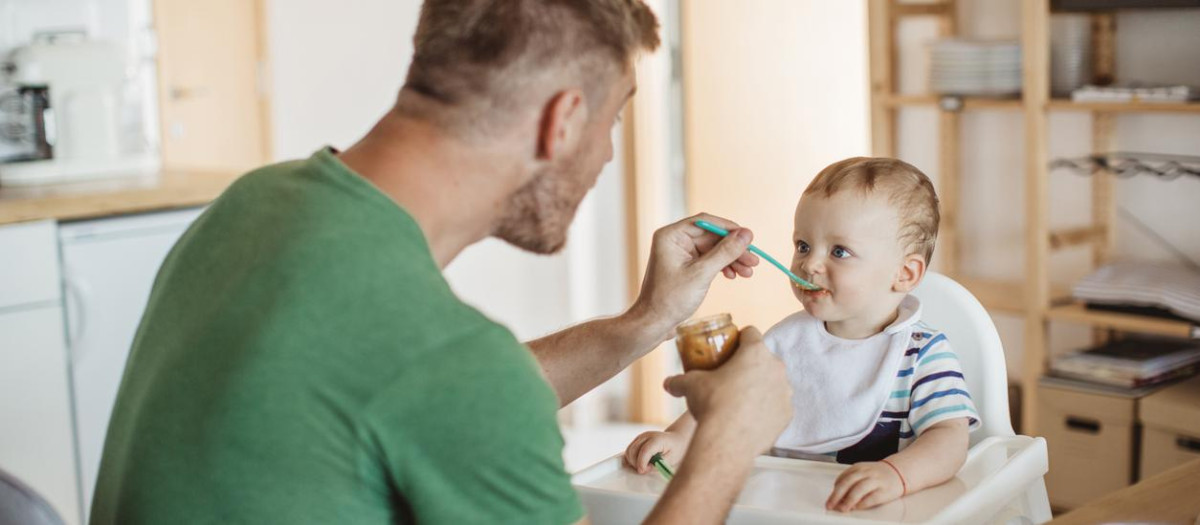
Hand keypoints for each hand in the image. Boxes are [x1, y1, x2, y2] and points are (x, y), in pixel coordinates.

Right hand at [624, 431, 688, 474]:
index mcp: (657, 439)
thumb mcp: (671, 459)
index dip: (641, 462)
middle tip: (646, 470)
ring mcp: (641, 437)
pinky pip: (629, 450)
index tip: (642, 471)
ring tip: (644, 466)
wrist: (676, 439)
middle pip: (633, 450)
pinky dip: (631, 458)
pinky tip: (639, 463)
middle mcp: (647, 436)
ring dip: (633, 461)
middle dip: (636, 463)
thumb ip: (658, 464)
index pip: (645, 450)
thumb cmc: (675, 449)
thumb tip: (646, 468)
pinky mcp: (637, 440)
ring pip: (629, 450)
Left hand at [628, 213, 759, 340]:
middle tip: (754, 260)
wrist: (654, 323)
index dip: (729, 229)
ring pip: (713, 249)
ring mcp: (680, 254)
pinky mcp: (685, 266)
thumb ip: (725, 252)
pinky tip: (734, 275)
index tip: (749, 238)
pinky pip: (708, 260)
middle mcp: (674, 241)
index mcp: (671, 236)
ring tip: (748, 272)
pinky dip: (722, 266)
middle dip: (734, 249)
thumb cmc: (670, 299)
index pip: (705, 223)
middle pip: (712, 237)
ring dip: (732, 259)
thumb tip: (747, 234)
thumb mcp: (702, 274)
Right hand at [663, 327, 789, 457]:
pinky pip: (777, 407)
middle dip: (751, 365)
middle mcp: (776, 368)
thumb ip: (679, 380)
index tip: (730, 348)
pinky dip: (766, 410)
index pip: (751, 332)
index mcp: (755, 352)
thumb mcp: (690, 386)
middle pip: (764, 358)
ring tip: (741, 400)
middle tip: (732, 376)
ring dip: (761, 387)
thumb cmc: (711, 404)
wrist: (728, 441)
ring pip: (774, 383)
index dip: (740, 337)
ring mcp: (785, 392)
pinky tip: (750, 418)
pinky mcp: (787, 414)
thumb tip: (668, 383)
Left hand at [826, 461, 904, 511]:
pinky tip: (857, 507)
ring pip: (859, 489)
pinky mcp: (885, 491)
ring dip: (849, 500)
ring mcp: (876, 481)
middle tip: (830, 505)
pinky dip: (863, 503)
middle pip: (848, 482)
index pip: (843, 478)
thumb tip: (837, 497)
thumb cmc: (876, 476)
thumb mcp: (861, 473)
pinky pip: (872, 497)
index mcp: (858, 467)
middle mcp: (866, 472)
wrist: (898, 472)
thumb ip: (849, 482)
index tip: (829, 499)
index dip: (835, 490)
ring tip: (842, 508)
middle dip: (837, 495)